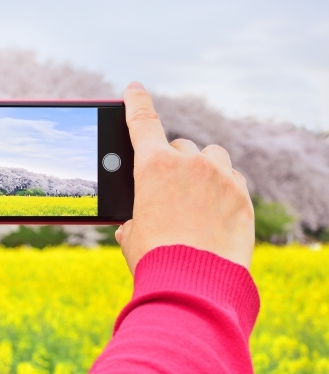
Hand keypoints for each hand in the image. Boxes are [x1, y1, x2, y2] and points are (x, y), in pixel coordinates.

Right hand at [115, 82, 253, 272]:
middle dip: (172, 160)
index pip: (142, 121)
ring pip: (211, 156)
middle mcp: (188, 163)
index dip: (136, 101)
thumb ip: (133, 219)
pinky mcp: (242, 196)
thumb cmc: (156, 258)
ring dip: (202, 168)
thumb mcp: (132, 236)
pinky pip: (232, 178)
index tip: (134, 88)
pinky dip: (223, 187)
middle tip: (170, 187)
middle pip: (179, 145)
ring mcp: (219, 176)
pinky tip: (216, 210)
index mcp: (152, 166)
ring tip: (197, 195)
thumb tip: (133, 226)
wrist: (195, 285)